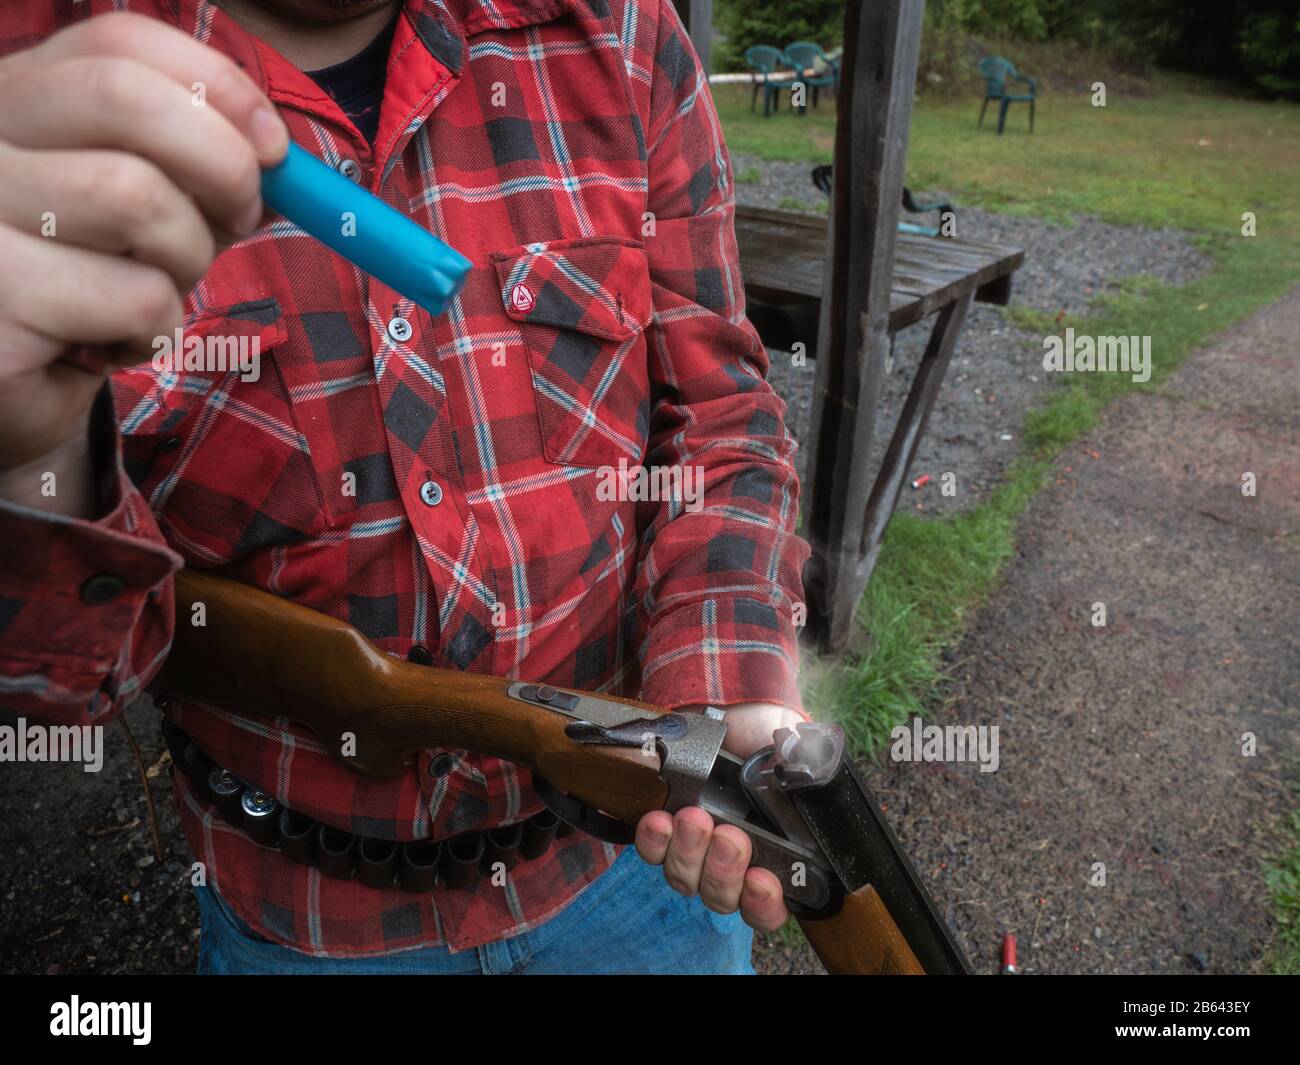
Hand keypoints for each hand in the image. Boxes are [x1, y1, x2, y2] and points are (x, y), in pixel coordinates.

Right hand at [0, 13, 286, 505]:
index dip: (216, 85)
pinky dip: (156, 329)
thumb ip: (203, 167)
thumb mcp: (151, 208)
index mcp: (16, 96)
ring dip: (186, 261)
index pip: (117, 44)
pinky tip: (114, 342)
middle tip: (240, 219)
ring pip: (135, 199)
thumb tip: (278, 153)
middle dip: (221, 163)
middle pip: (123, 97)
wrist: (18, 384)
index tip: (275, 148)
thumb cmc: (91, 282)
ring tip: (153, 293)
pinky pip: (132, 297)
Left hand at [635, 701, 804, 931]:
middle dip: (723, 871)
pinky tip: (658, 821)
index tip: (761, 880)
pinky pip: (654, 852)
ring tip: (693, 818)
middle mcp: (736, 865)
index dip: (764, 905)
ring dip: (688, 854)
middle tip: (728, 835)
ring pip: (686, 879)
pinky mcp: (668, 831)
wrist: (738, 713)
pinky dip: (654, 841)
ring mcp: (699, 850)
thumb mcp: (799, 757)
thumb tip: (803, 772)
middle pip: (722, 897)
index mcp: (777, 861)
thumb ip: (806, 773)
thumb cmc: (774, 743)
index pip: (768, 908)